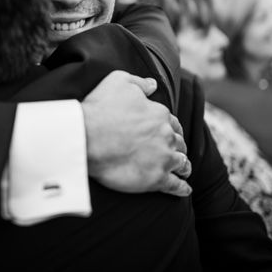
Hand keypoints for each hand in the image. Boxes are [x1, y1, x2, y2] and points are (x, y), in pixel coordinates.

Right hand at [82, 70, 191, 195]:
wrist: (86, 137)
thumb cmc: (100, 108)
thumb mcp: (118, 81)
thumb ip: (139, 82)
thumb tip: (153, 85)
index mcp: (159, 114)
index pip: (172, 123)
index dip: (171, 128)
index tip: (169, 133)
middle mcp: (166, 136)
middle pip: (179, 143)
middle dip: (178, 147)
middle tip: (176, 152)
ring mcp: (163, 158)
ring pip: (182, 163)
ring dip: (183, 166)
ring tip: (183, 171)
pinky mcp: (156, 179)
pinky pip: (176, 185)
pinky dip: (183, 188)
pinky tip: (186, 190)